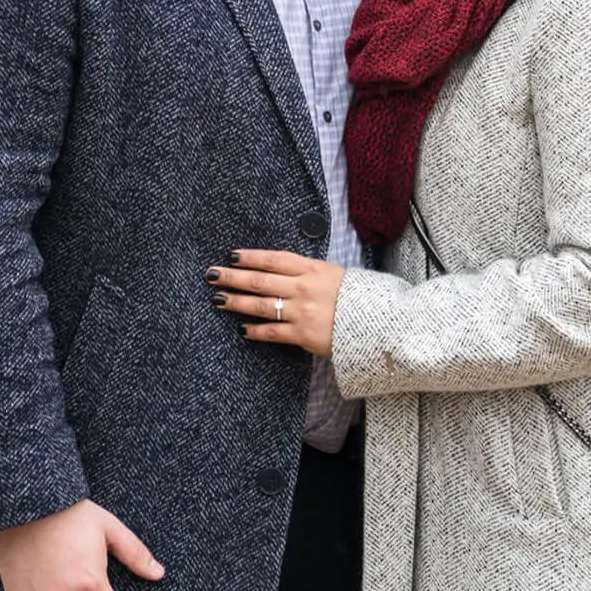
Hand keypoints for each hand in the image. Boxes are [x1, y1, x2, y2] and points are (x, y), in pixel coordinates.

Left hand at [206, 250, 345, 356]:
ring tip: (219, 300)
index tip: (231, 256)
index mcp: (312, 269)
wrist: (377, 323)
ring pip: (261, 305)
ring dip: (237, 302)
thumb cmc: (356, 298)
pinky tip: (242, 330)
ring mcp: (302, 311)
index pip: (273, 259)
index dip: (250, 257)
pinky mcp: (303, 335)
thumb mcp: (334, 274)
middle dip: (233, 277)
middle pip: (260, 280)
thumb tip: (281, 269)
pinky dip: (255, 331)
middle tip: (212, 275)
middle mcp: (303, 287)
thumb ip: (308, 272)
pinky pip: (272, 332)